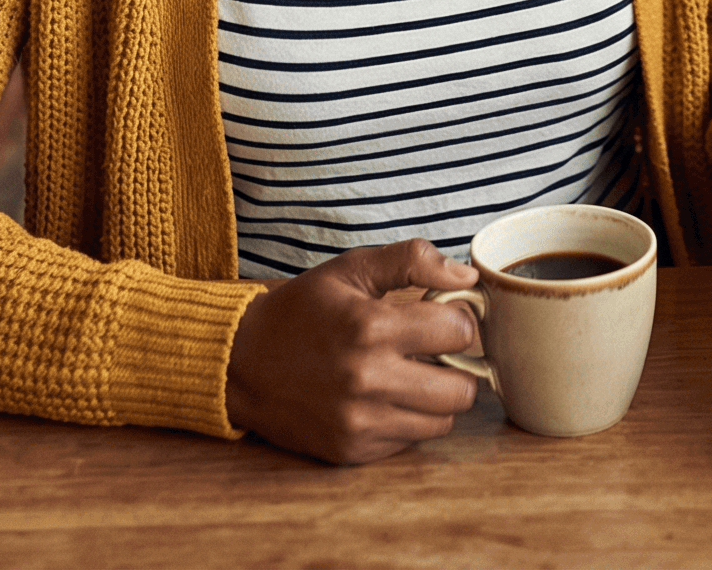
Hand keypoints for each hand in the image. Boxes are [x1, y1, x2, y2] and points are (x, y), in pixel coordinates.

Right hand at [225, 236, 484, 463]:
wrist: (243, 361)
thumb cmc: (305, 309)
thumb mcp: (354, 268)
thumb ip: (413, 261)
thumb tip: (468, 277)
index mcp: (371, 327)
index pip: (460, 332)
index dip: (461, 319)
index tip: (446, 316)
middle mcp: (367, 380)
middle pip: (462, 390)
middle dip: (459, 366)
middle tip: (437, 351)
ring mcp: (359, 421)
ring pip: (441, 421)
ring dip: (437, 397)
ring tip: (413, 373)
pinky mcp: (350, 450)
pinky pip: (408, 440)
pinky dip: (408, 419)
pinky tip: (385, 396)